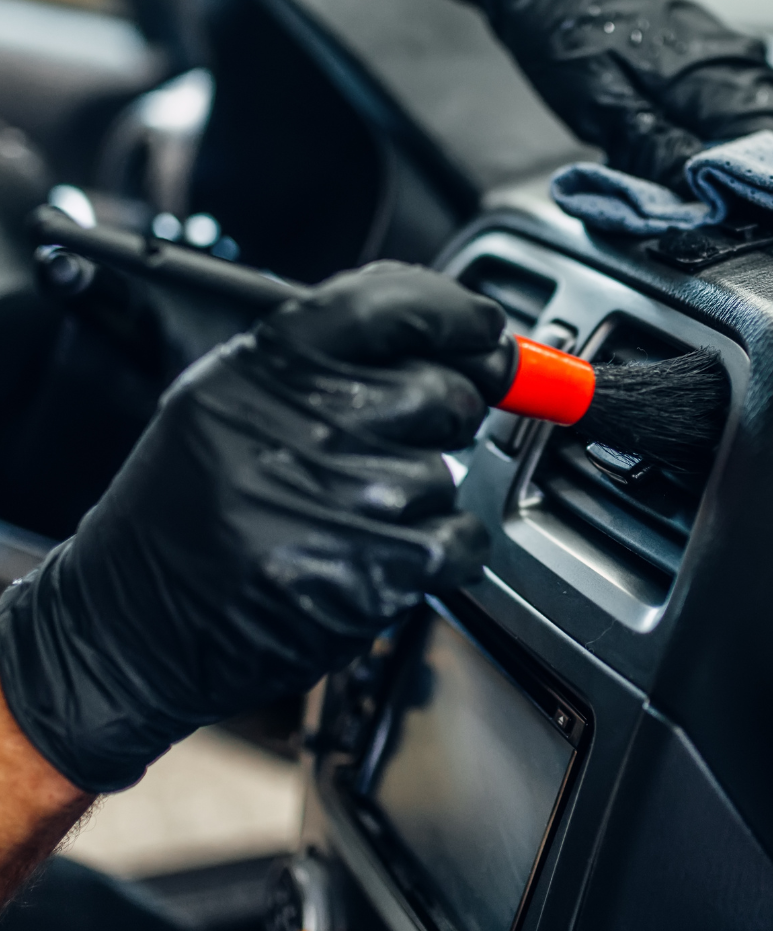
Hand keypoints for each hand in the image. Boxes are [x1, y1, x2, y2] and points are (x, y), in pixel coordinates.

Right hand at [0, 261, 503, 793]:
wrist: (130, 626)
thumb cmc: (185, 513)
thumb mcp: (228, 404)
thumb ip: (329, 363)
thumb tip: (452, 340)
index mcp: (263, 369)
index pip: (388, 304)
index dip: (454, 311)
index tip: (483, 327)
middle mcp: (303, 425)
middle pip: (442, 390)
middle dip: (440, 417)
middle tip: (390, 446)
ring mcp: (341, 501)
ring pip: (449, 471)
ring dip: (421, 496)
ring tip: (348, 517)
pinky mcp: (372, 573)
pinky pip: (462, 537)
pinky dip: (440, 550)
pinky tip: (379, 557)